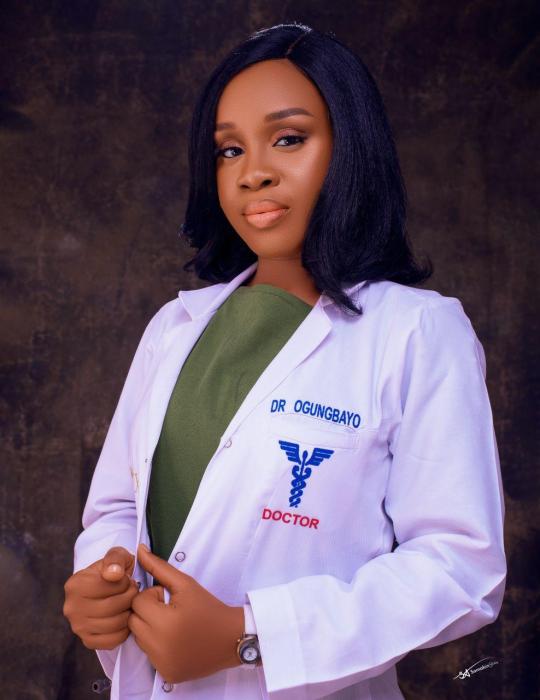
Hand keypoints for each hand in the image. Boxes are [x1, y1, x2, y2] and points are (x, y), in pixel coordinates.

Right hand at [63, 546, 137, 649]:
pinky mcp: (87, 640)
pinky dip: (124, 630)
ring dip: (128, 613)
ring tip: (129, 603)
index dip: (124, 582)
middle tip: (133, 592)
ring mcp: (78, 626)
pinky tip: (124, 617)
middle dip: (129, 597)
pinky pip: (113, 640)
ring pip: (114, 624)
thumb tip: (113, 574)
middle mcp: (71, 607)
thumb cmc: (113, 570)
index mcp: (75, 584)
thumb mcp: (116, 556)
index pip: (108, 586)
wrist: (105, 587)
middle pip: (112, 607)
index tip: (127, 580)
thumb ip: (115, 559)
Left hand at [128, 543, 243, 683]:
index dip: (152, 596)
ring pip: (138, 639)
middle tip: (169, 610)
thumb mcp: (185, 584)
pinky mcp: (166, 674)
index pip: (138, 602)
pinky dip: (157, 646)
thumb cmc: (208, 606)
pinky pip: (149, 656)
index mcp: (165, 622)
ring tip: (172, 624)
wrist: (231, 637)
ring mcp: (162, 664)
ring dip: (149, 629)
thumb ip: (159, 567)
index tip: (169, 598)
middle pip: (133, 621)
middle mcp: (160, 647)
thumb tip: (139, 550)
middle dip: (147, 612)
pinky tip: (176, 641)